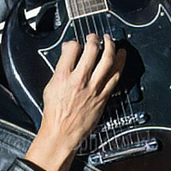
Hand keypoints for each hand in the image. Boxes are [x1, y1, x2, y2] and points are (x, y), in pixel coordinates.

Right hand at [24, 32, 123, 170]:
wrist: (62, 133)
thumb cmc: (55, 113)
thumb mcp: (49, 87)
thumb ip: (60, 69)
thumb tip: (67, 54)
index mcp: (63, 77)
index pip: (72, 49)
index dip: (74, 42)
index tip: (76, 43)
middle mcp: (79, 81)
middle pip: (91, 51)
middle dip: (94, 39)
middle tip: (95, 36)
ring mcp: (93, 89)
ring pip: (107, 61)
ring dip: (110, 47)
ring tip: (110, 40)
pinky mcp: (103, 97)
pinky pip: (115, 76)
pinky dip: (120, 63)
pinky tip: (121, 56)